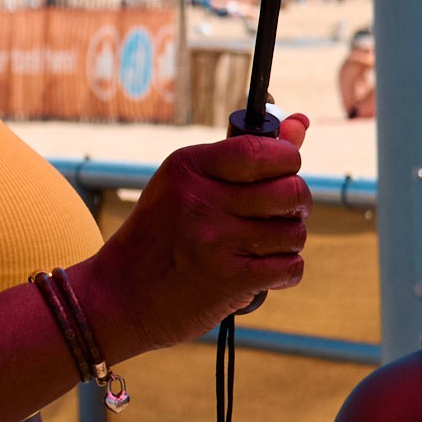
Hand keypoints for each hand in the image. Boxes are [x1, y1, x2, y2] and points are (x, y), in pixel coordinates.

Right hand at [76, 116, 312, 359]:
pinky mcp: (230, 280)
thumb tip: (301, 123)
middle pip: (290, 191)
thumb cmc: (159, 236)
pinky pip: (290, 267)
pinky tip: (262, 272)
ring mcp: (217, 242)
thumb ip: (246, 154)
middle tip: (280, 213)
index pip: (264, 150)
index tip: (283, 171)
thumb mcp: (187, 185)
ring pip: (294, 232)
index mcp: (189, 168)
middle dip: (296, 203)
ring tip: (261, 246)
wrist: (119, 298)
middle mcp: (202, 201)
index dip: (288, 160)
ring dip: (288, 241)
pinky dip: (284, 271)